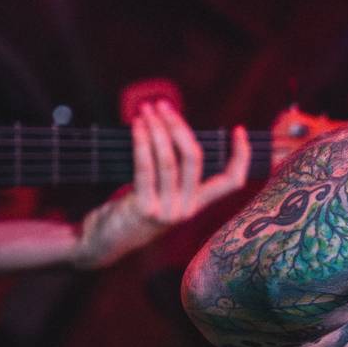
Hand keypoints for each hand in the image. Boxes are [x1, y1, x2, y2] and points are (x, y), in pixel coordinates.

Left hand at [73, 99, 250, 269]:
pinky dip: (142, 143)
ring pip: (169, 161)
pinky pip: (146, 169)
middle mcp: (187, 209)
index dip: (241, 157)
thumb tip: (175, 129)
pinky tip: (137, 126)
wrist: (106, 241)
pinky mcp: (145, 210)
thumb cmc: (135, 208)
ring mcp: (167, 211)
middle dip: (179, 127)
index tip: (238, 131)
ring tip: (146, 110)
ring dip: (156, 129)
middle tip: (163, 105)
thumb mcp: (163, 192)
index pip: (232, 182)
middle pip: (194, 160)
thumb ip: (175, 171)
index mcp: (198, 204)